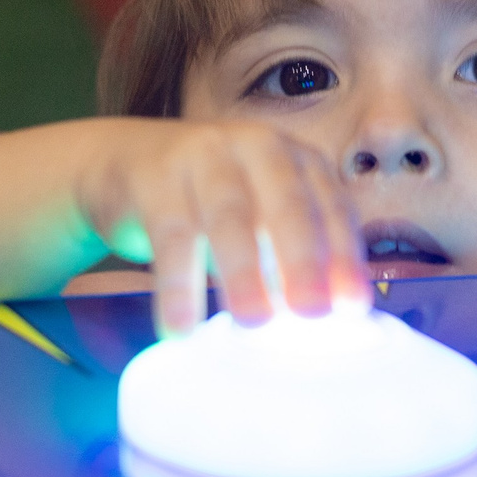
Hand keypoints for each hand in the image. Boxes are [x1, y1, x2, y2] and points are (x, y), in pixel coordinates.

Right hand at [76, 119, 371, 337]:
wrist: (124, 163)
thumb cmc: (212, 202)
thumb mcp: (261, 219)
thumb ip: (293, 258)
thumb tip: (329, 319)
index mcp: (295, 159)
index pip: (331, 208)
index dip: (344, 257)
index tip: (352, 308)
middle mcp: (255, 147)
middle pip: (286, 204)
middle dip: (303, 261)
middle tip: (313, 314)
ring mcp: (203, 156)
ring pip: (229, 215)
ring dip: (243, 271)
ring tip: (253, 321)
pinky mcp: (155, 177)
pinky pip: (170, 235)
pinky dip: (177, 286)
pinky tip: (179, 329)